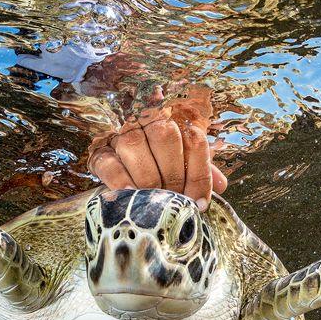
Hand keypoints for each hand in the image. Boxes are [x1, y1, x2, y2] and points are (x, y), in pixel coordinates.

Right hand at [88, 85, 227, 209]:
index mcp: (172, 118)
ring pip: (134, 147)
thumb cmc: (158, 159)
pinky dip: (122, 182)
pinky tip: (132, 196)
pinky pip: (109, 164)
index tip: (201, 202)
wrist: (118, 153)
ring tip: (158, 202)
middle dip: (175, 176)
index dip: (200, 173)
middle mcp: (144, 119)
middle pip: (164, 137)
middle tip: (179, 201)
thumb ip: (200, 168)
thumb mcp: (182, 159)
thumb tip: (221, 185)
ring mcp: (119, 134)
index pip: (193, 139)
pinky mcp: (99, 152)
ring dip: (150, 180)